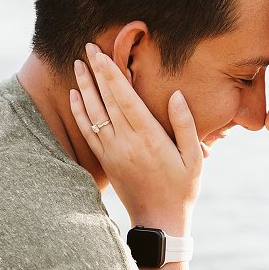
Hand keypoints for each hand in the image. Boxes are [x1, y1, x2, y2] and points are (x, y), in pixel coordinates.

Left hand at [70, 44, 202, 229]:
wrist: (159, 222)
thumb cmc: (182, 189)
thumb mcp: (194, 158)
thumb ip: (185, 125)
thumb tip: (176, 95)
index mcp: (149, 138)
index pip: (125, 98)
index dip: (111, 74)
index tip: (101, 54)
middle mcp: (126, 143)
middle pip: (106, 100)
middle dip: (95, 72)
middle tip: (87, 47)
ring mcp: (113, 152)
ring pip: (93, 114)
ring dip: (84, 87)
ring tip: (76, 65)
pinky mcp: (106, 161)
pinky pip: (88, 132)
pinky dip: (80, 113)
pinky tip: (74, 96)